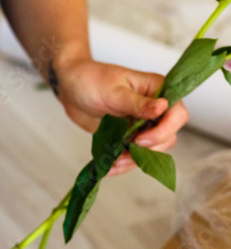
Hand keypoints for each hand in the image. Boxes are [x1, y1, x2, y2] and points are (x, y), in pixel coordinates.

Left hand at [52, 56, 188, 172]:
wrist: (70, 88)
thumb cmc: (91, 80)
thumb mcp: (114, 92)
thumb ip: (138, 103)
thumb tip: (163, 107)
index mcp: (158, 90)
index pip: (177, 115)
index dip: (164, 131)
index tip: (140, 139)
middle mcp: (155, 108)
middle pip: (167, 137)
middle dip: (148, 150)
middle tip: (124, 154)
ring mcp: (142, 123)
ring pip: (152, 149)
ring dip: (135, 160)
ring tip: (114, 163)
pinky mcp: (128, 135)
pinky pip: (133, 154)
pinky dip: (123, 163)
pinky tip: (109, 168)